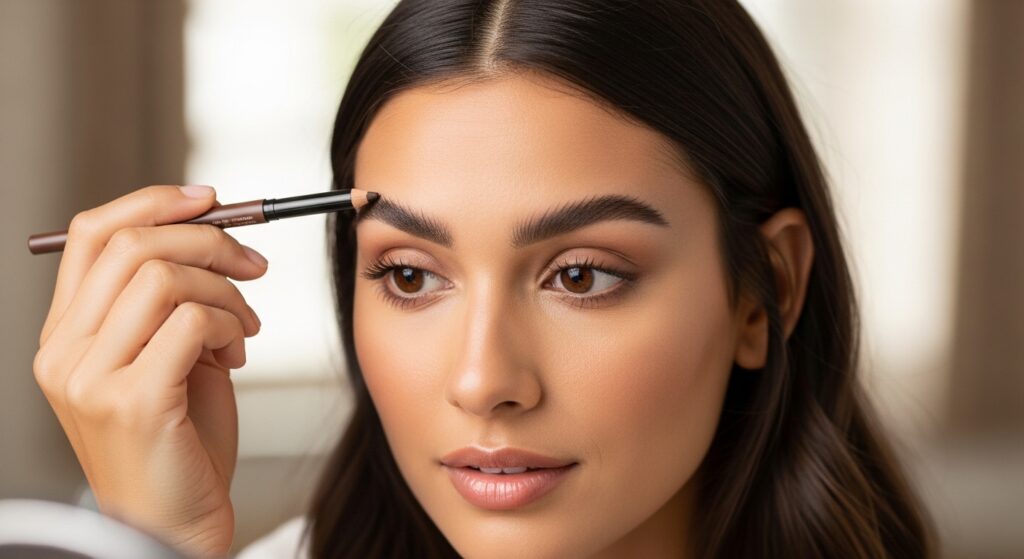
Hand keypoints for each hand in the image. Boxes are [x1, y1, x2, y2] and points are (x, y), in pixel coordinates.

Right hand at [32, 185, 267, 556]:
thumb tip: (211, 227)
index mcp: (65, 335)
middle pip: (132, 245)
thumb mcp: (169, 356)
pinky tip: (237, 352)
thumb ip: (173, 299)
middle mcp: (64, 353)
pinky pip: (190, 322)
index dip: (152, 203)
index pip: (91, 235)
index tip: (209, 200)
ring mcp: (91, 378)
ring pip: (164, 278)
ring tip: (245, 325)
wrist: (175, 523)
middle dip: (209, 241)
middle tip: (253, 265)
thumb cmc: (179, 441)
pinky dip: (228, 324)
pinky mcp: (133, 401)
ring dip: (225, 291)